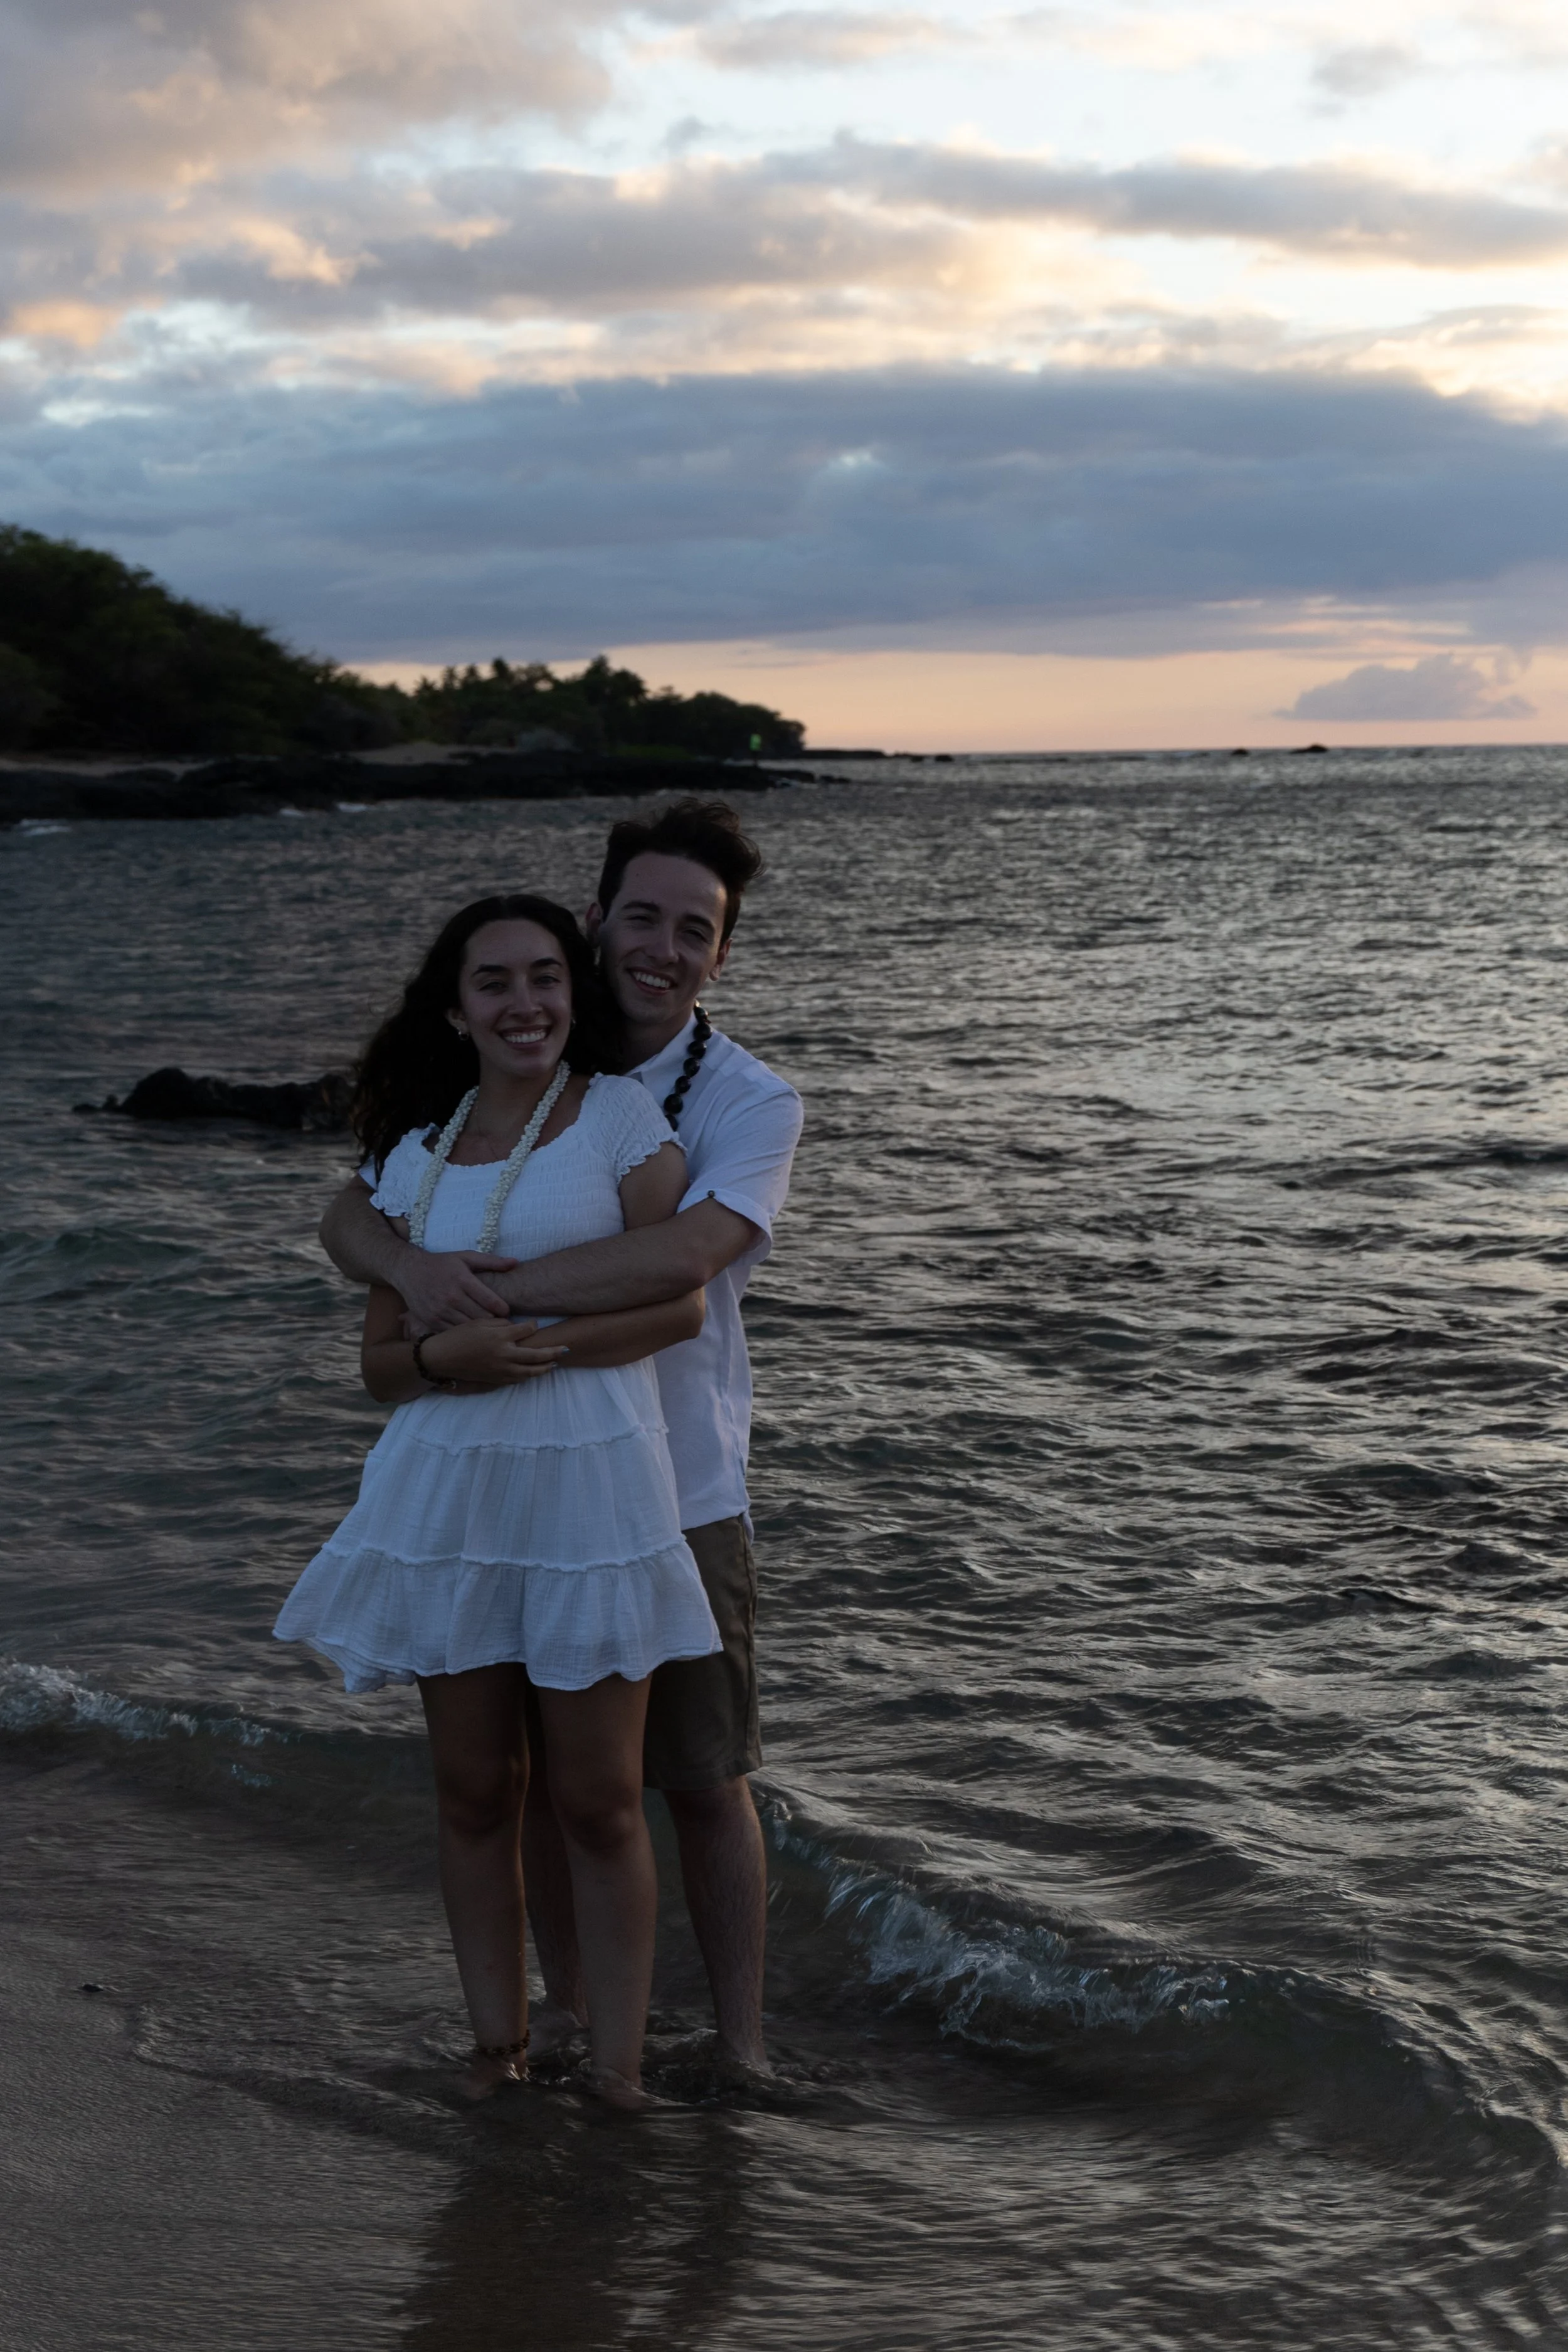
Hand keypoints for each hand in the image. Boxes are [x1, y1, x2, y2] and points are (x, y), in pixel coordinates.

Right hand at [397, 1250, 518, 1332]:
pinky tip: (470, 1331)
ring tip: (489, 1329)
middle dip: (495, 1322)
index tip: (507, 1311)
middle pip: (482, 1317)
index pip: (490, 1301)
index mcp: (462, 1280)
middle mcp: (451, 1297)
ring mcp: (440, 1311)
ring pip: (469, 1328)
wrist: (409, 1271)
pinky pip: (454, 1333)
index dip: (503, 1309)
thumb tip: (515, 1263)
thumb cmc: (442, 1264)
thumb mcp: (465, 1257)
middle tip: (502, 1323)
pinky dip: (464, 1334)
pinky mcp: (432, 1321)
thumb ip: (491, 1261)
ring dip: (480, 1330)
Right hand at [421, 1318, 566, 1386]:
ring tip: (554, 1363)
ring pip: (530, 1371)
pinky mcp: (495, 1379)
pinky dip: (528, 1376)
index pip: (526, 1330)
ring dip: (544, 1368)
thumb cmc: (458, 1336)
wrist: (442, 1358)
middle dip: (553, 1352)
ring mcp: (500, 1369)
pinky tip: (533, 1372)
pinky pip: (517, 1380)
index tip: (535, 1325)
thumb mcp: (479, 1322)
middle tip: (566, 1349)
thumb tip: (515, 1325)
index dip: (533, 1327)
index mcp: (500, 1336)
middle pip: (536, 1355)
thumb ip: (500, 1322)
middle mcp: (504, 1354)